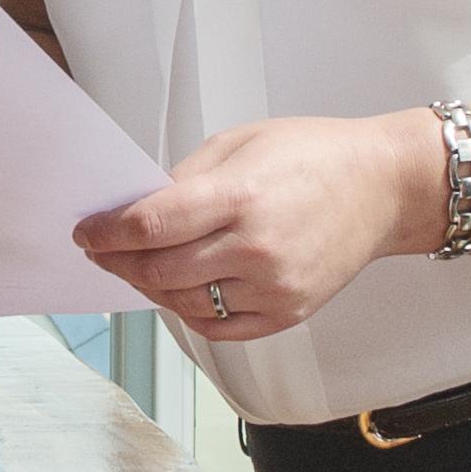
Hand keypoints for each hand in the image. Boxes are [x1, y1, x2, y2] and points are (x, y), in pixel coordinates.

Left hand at [72, 113, 435, 345]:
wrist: (384, 188)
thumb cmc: (315, 156)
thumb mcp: (241, 144)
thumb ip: (186, 181)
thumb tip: (137, 211)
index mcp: (240, 196)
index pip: (150, 225)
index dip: (106, 232)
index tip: (86, 231)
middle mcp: (255, 249)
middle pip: (158, 270)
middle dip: (118, 261)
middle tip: (102, 250)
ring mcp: (273, 288)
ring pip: (183, 304)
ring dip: (150, 287)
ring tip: (139, 267)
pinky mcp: (286, 314)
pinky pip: (217, 327)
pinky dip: (189, 311)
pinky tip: (180, 289)